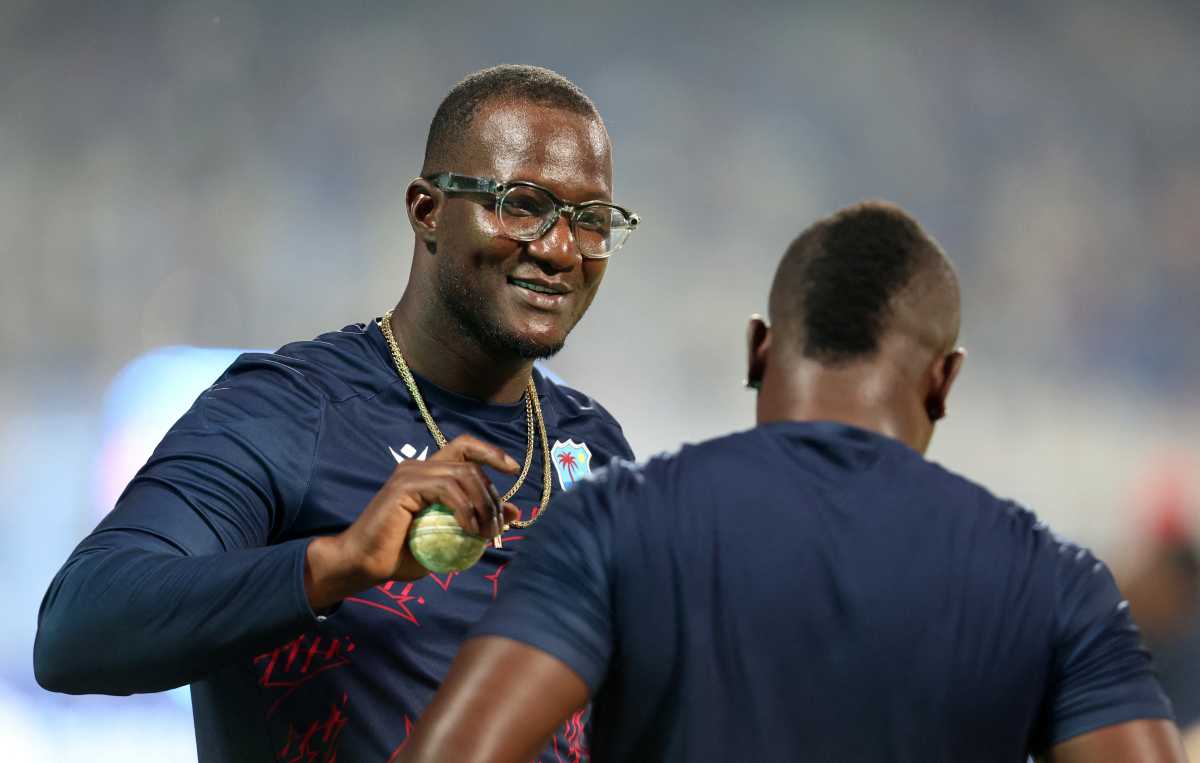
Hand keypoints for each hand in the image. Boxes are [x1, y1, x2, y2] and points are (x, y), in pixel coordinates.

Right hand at [304, 435, 520, 608]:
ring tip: (485, 533)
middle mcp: (420, 466)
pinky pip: (447, 489)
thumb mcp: (450, 536)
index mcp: (430, 473)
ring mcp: (411, 473)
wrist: (363, 565)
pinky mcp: (405, 486)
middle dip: (492, 496)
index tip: (513, 470)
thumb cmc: (402, 554)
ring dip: (482, 505)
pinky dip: (464, 510)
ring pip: (463, 475)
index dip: (491, 452)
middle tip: (497, 527)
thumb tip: (515, 512)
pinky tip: (469, 531)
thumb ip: (479, 521)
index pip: (465, 447)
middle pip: (471, 465)